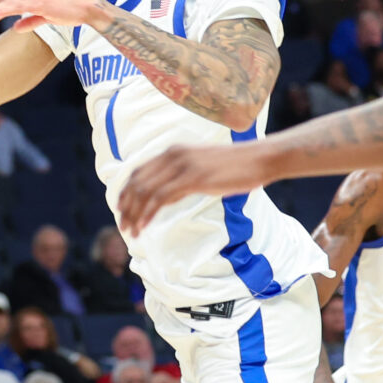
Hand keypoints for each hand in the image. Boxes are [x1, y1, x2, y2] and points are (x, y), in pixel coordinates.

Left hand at [118, 143, 270, 235]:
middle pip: (137, 181)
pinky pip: (160, 198)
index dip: (126, 191)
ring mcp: (182, 165)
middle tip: (123, 225)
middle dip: (126, 205)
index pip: (139, 170)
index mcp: (174, 151)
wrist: (260, 158)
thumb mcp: (202, 170)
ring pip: (145, 191)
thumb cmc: (236, 167)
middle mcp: (173, 154)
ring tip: (131, 231)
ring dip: (134, 213)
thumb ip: (182, 181)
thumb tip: (166, 197)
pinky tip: (144, 227)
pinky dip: (147, 214)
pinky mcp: (192, 178)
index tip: (121, 208)